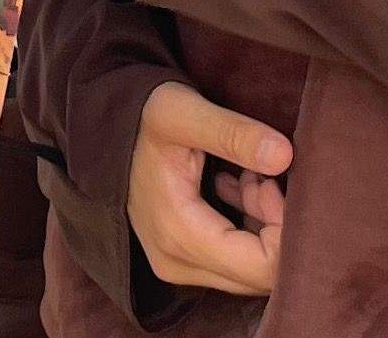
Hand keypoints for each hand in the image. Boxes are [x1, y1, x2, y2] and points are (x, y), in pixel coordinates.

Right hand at [130, 80, 290, 295]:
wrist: (102, 126)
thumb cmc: (142, 116)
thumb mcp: (184, 112)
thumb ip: (233, 133)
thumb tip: (285, 156)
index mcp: (179, 235)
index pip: (262, 267)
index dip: (285, 227)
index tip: (275, 181)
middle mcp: (177, 264)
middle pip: (260, 275)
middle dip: (277, 227)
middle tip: (264, 178)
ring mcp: (178, 266)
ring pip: (251, 270)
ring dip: (265, 226)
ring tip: (249, 177)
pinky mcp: (183, 259)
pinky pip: (236, 262)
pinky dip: (251, 229)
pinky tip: (240, 189)